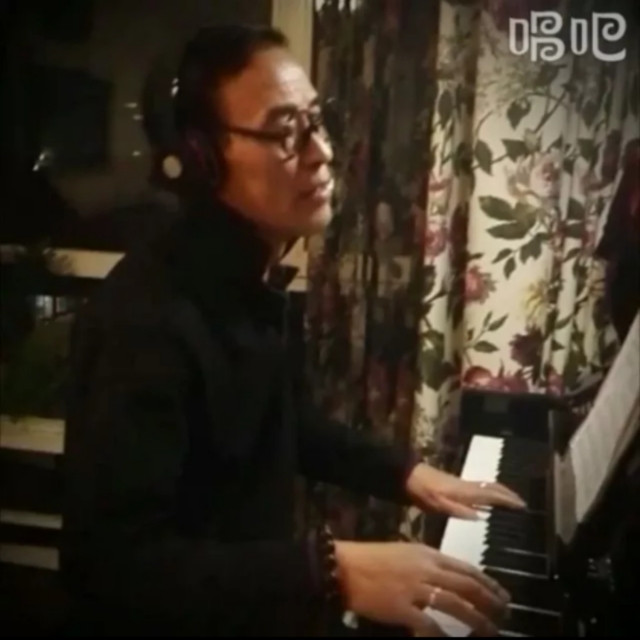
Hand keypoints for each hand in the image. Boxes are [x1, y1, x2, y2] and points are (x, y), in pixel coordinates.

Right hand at [334, 541, 509, 635]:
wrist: (346, 566)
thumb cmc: (373, 558)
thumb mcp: (406, 552)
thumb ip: (429, 564)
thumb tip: (451, 577)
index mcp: (427, 554)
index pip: (466, 568)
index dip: (488, 582)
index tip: (502, 594)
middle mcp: (426, 569)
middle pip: (467, 586)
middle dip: (490, 601)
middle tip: (504, 613)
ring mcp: (415, 589)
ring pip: (456, 605)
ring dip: (477, 620)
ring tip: (491, 630)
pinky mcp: (402, 608)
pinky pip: (430, 625)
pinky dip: (445, 635)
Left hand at [406, 463, 526, 518]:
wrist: (408, 476)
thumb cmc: (423, 491)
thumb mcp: (439, 505)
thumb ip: (459, 511)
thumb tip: (481, 517)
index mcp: (465, 491)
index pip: (492, 494)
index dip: (508, 500)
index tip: (523, 506)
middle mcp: (467, 485)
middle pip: (492, 487)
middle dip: (508, 494)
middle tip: (522, 503)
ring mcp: (462, 484)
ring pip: (486, 486)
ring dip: (500, 492)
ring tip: (511, 501)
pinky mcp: (456, 485)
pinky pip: (479, 487)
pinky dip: (490, 492)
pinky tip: (488, 500)